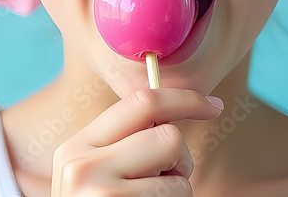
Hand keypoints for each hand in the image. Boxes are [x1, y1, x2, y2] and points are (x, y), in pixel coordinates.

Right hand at [51, 88, 223, 195]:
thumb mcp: (95, 175)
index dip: (183, 99)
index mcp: (75, 148)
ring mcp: (101, 192)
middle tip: (159, 185)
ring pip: (179, 174)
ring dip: (176, 193)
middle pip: (167, 136)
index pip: (140, 102)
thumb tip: (176, 112)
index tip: (213, 105)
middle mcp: (82, 165)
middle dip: (178, 161)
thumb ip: (124, 143)